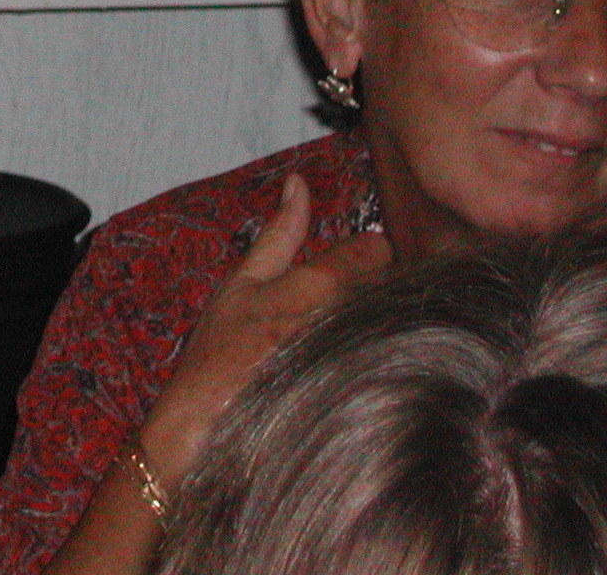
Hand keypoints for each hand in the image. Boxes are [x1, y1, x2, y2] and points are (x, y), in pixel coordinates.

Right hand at [139, 174, 390, 485]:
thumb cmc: (221, 351)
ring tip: (339, 342)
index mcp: (325, 283)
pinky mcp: (375, 391)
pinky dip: (380, 359)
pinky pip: (393, 360)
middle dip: (371, 288)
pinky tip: (348, 372)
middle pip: (390, 284)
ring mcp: (368, 356)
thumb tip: (299, 182)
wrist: (213, 424)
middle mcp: (356, 317)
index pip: (377, 249)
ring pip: (392, 320)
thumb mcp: (243, 281)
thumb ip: (279, 232)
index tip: (342, 267)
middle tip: (331, 309)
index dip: (361, 253)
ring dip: (376, 323)